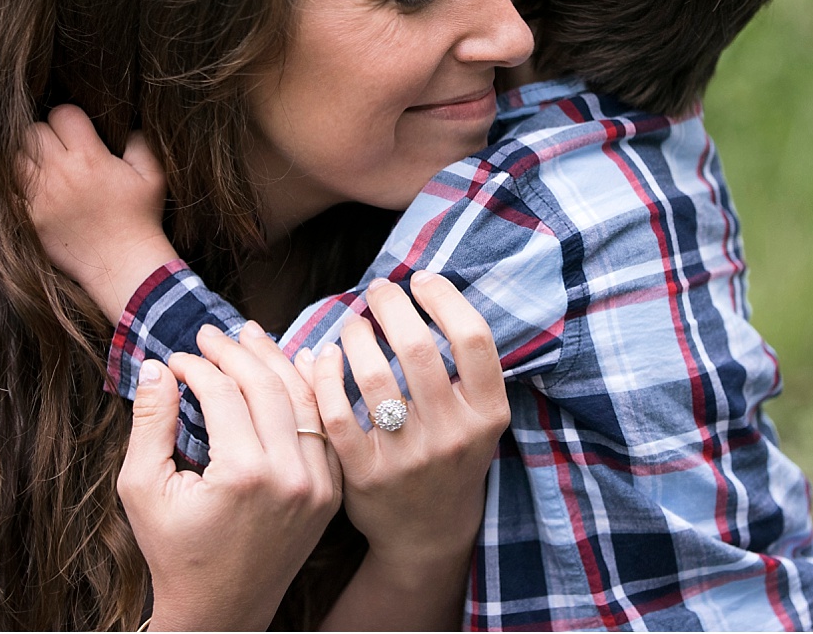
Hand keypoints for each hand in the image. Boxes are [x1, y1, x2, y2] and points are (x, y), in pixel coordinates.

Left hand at [19, 104, 176, 322]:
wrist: (124, 265)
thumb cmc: (141, 218)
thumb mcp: (153, 176)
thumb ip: (140, 143)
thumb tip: (128, 126)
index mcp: (90, 157)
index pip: (62, 114)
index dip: (70, 119)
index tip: (78, 132)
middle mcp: (60, 173)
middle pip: (32, 132)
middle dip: (46, 136)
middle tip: (58, 150)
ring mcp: (40, 198)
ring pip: (14, 158)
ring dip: (26, 159)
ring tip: (43, 169)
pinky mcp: (28, 219)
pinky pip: (6, 191)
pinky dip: (14, 187)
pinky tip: (30, 190)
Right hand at [119, 327, 339, 630]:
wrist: (221, 609)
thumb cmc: (173, 551)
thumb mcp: (142, 488)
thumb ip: (149, 423)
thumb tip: (153, 365)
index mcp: (243, 474)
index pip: (223, 393)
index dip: (196, 367)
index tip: (174, 358)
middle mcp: (290, 476)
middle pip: (268, 387)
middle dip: (236, 352)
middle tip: (211, 334)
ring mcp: (318, 484)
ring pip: (304, 400)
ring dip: (276, 361)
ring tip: (250, 336)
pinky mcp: (330, 492)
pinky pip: (324, 428)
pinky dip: (310, 393)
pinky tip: (294, 365)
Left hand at [298, 272, 508, 580]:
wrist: (429, 532)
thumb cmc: (450, 453)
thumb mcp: (477, 414)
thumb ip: (463, 363)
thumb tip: (424, 287)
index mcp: (487, 414)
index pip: (473, 337)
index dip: (445, 298)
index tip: (422, 280)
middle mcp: (452, 435)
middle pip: (418, 348)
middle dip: (391, 305)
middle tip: (378, 290)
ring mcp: (408, 457)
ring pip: (373, 374)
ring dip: (356, 334)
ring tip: (354, 326)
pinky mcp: (365, 474)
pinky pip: (335, 409)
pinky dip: (325, 373)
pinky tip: (325, 356)